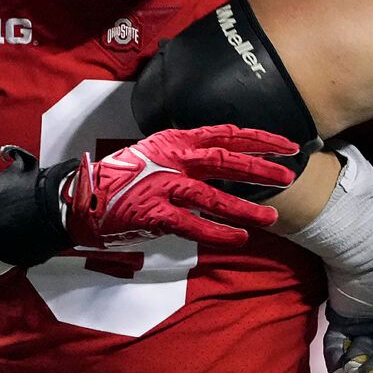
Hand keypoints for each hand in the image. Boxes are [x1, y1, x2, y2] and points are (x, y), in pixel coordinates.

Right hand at [63, 126, 297, 249]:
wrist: (84, 196)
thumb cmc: (127, 176)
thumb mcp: (160, 152)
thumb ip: (192, 154)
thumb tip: (231, 157)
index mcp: (177, 140)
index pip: (226, 134)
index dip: (260, 140)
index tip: (288, 146)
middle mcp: (172, 159)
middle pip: (224, 159)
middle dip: (259, 169)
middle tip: (288, 176)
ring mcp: (162, 186)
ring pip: (211, 196)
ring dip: (244, 208)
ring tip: (271, 217)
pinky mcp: (152, 213)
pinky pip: (191, 225)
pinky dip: (217, 233)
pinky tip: (238, 239)